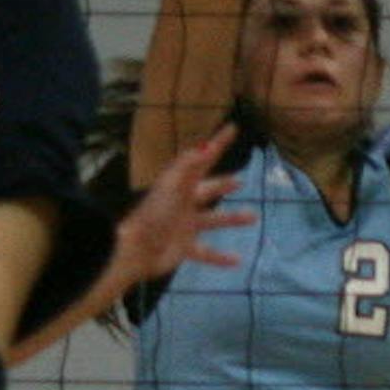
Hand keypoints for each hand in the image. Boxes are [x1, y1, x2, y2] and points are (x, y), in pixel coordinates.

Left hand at [116, 123, 250, 282]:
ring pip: (212, 220)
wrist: (136, 250)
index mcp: (180, 185)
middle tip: (239, 183)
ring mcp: (184, 226)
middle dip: (222, 186)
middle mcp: (183, 203)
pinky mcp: (184, 248)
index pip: (202, 159)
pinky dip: (220, 257)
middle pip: (207, 191)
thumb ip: (189, 167)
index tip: (232, 129)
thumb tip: (206, 147)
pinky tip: (237, 260)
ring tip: (253, 216)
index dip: (217, 144)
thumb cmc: (153, 216)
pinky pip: (205, 252)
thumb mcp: (171, 187)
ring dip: (231, 219)